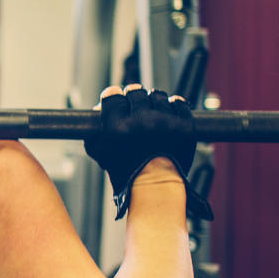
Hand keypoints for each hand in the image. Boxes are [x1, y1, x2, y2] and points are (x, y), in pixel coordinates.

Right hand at [84, 84, 211, 220]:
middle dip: (133, 100)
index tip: (117, 102)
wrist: (156, 186)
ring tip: (153, 114)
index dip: (114, 97)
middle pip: (135, 91)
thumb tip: (97, 110)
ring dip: (153, 102)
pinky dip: (173, 107)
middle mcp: (142, 121)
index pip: (113, 95)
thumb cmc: (126, 172)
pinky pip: (179, 103)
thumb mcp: (100, 153)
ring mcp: (166, 122)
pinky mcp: (185, 125)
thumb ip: (93, 131)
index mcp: (118, 127)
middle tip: (135, 110)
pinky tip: (168, 116)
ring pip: (158, 95)